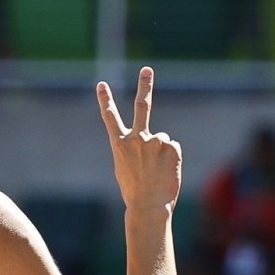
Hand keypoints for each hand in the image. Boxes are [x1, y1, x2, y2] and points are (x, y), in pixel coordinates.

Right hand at [97, 66, 181, 212]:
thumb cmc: (134, 189)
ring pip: (162, 139)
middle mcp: (136, 138)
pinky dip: (171, 158)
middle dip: (144, 86)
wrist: (148, 204)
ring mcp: (155, 141)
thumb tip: (152, 140)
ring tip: (155, 170)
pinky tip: (165, 170)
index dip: (105, 100)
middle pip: (142, 106)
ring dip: (161, 152)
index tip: (101, 84)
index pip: (110, 117)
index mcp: (118, 143)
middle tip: (147, 70)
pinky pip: (172, 148)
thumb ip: (132, 148)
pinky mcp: (172, 147)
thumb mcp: (124, 166)